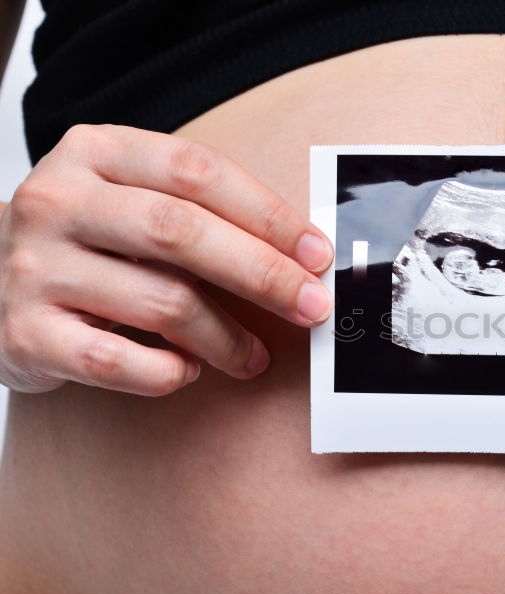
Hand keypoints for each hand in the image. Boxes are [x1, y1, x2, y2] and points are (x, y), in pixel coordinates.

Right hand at [0, 124, 333, 395]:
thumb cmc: (91, 242)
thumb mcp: (135, 203)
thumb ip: (204, 215)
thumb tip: (302, 258)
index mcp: (94, 152)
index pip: (198, 171)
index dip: (269, 215)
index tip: (317, 255)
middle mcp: (56, 200)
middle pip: (182, 232)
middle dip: (262, 275)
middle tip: (310, 307)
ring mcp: (32, 266)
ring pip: (160, 301)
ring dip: (226, 338)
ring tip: (253, 357)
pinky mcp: (23, 332)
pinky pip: (117, 360)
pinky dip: (167, 372)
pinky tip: (187, 371)